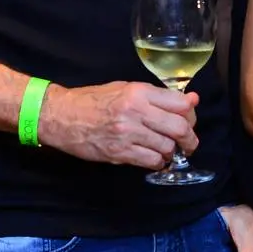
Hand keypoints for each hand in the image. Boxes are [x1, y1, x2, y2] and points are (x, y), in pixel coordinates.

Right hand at [36, 80, 198, 168]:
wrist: (61, 115)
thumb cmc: (93, 100)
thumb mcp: (126, 89)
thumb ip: (158, 96)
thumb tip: (191, 101)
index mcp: (139, 92)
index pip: (180, 104)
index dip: (191, 113)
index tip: (189, 119)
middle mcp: (136, 112)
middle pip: (179, 127)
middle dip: (190, 138)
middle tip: (188, 142)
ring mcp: (127, 134)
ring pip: (167, 147)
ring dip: (172, 151)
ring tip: (167, 149)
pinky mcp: (119, 153)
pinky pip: (151, 161)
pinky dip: (159, 162)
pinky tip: (154, 158)